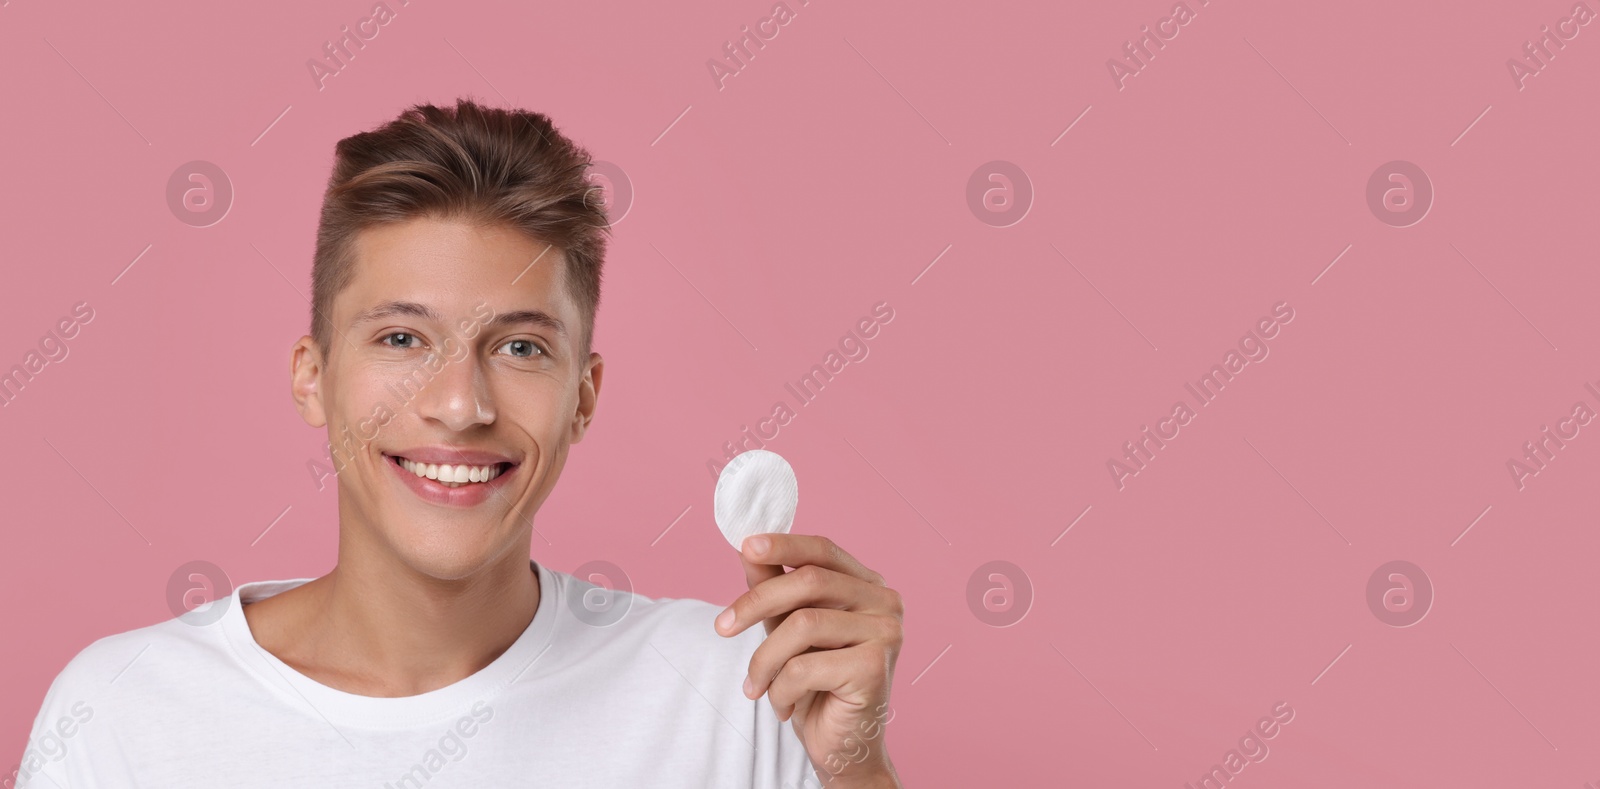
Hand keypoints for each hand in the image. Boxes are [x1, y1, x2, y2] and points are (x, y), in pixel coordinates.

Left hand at [715, 533, 903, 787]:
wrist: (842, 745)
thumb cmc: (816, 684)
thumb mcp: (786, 628)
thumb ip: (774, 587)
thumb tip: (748, 547)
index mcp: (868, 586)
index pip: (824, 550)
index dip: (784, 544)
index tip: (746, 545)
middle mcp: (885, 603)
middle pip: (809, 582)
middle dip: (756, 602)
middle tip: (722, 627)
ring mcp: (886, 634)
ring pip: (802, 626)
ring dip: (764, 660)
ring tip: (755, 686)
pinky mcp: (874, 668)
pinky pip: (805, 667)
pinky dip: (780, 689)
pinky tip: (784, 706)